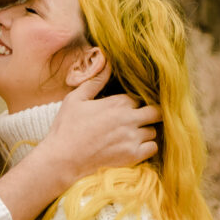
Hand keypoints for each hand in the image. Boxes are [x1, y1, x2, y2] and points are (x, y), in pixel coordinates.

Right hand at [34, 63, 160, 187]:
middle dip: (151, 113)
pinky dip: (148, 146)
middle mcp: (129, 119)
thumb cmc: (67, 127)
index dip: (134, 103)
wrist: (64, 158)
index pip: (139, 98)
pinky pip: (153, 148)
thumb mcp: (76, 98)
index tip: (127, 108)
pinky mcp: (132, 155)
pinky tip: (136, 145)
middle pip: (156, 111)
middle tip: (141, 118)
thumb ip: (95, 82)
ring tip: (133, 134)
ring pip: (154, 130)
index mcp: (117, 103)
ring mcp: (132, 138)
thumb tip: (107, 62)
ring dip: (147, 130)